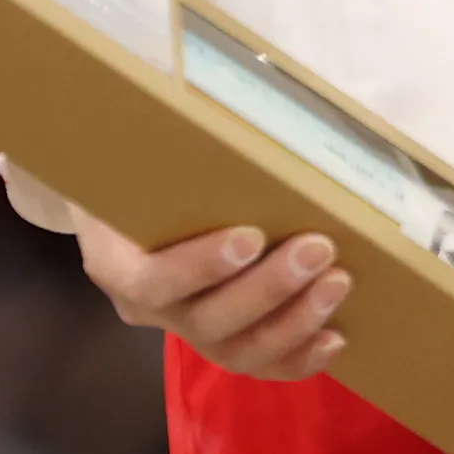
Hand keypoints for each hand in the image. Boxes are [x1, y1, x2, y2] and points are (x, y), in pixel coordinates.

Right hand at [0, 155, 353, 380]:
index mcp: (116, 261)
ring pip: (234, 350)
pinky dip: (297, 358)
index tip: (249, 237)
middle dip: (269, 289)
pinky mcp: (219, 339)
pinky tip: (335, 337)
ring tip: (338, 282)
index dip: (199, 268)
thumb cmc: (138, 167)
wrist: (120, 201)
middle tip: (320, 248)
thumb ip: (170, 143)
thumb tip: (223, 89)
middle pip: (205, 319)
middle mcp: (147, 306)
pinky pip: (256, 364)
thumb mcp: (137, 149)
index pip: (150, 282)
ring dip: (292, 321)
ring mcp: (184, 327)